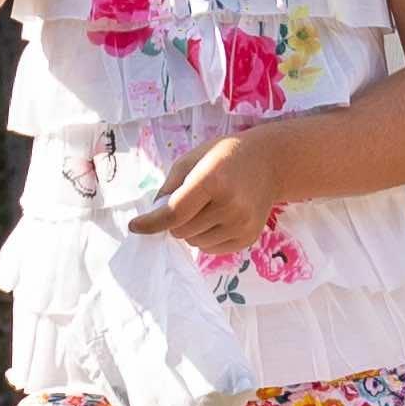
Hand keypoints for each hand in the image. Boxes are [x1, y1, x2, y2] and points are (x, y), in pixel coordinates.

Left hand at [130, 124, 299, 261]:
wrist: (269, 163)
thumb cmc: (224, 156)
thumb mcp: (192, 159)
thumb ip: (169, 187)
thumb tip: (153, 215)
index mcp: (213, 180)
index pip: (174, 213)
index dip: (151, 223)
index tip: (135, 227)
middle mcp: (230, 205)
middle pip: (182, 231)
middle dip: (175, 221)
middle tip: (186, 204)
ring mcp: (242, 224)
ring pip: (195, 244)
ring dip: (190, 231)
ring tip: (205, 209)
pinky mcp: (248, 237)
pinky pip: (212, 249)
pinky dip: (205, 238)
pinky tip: (217, 218)